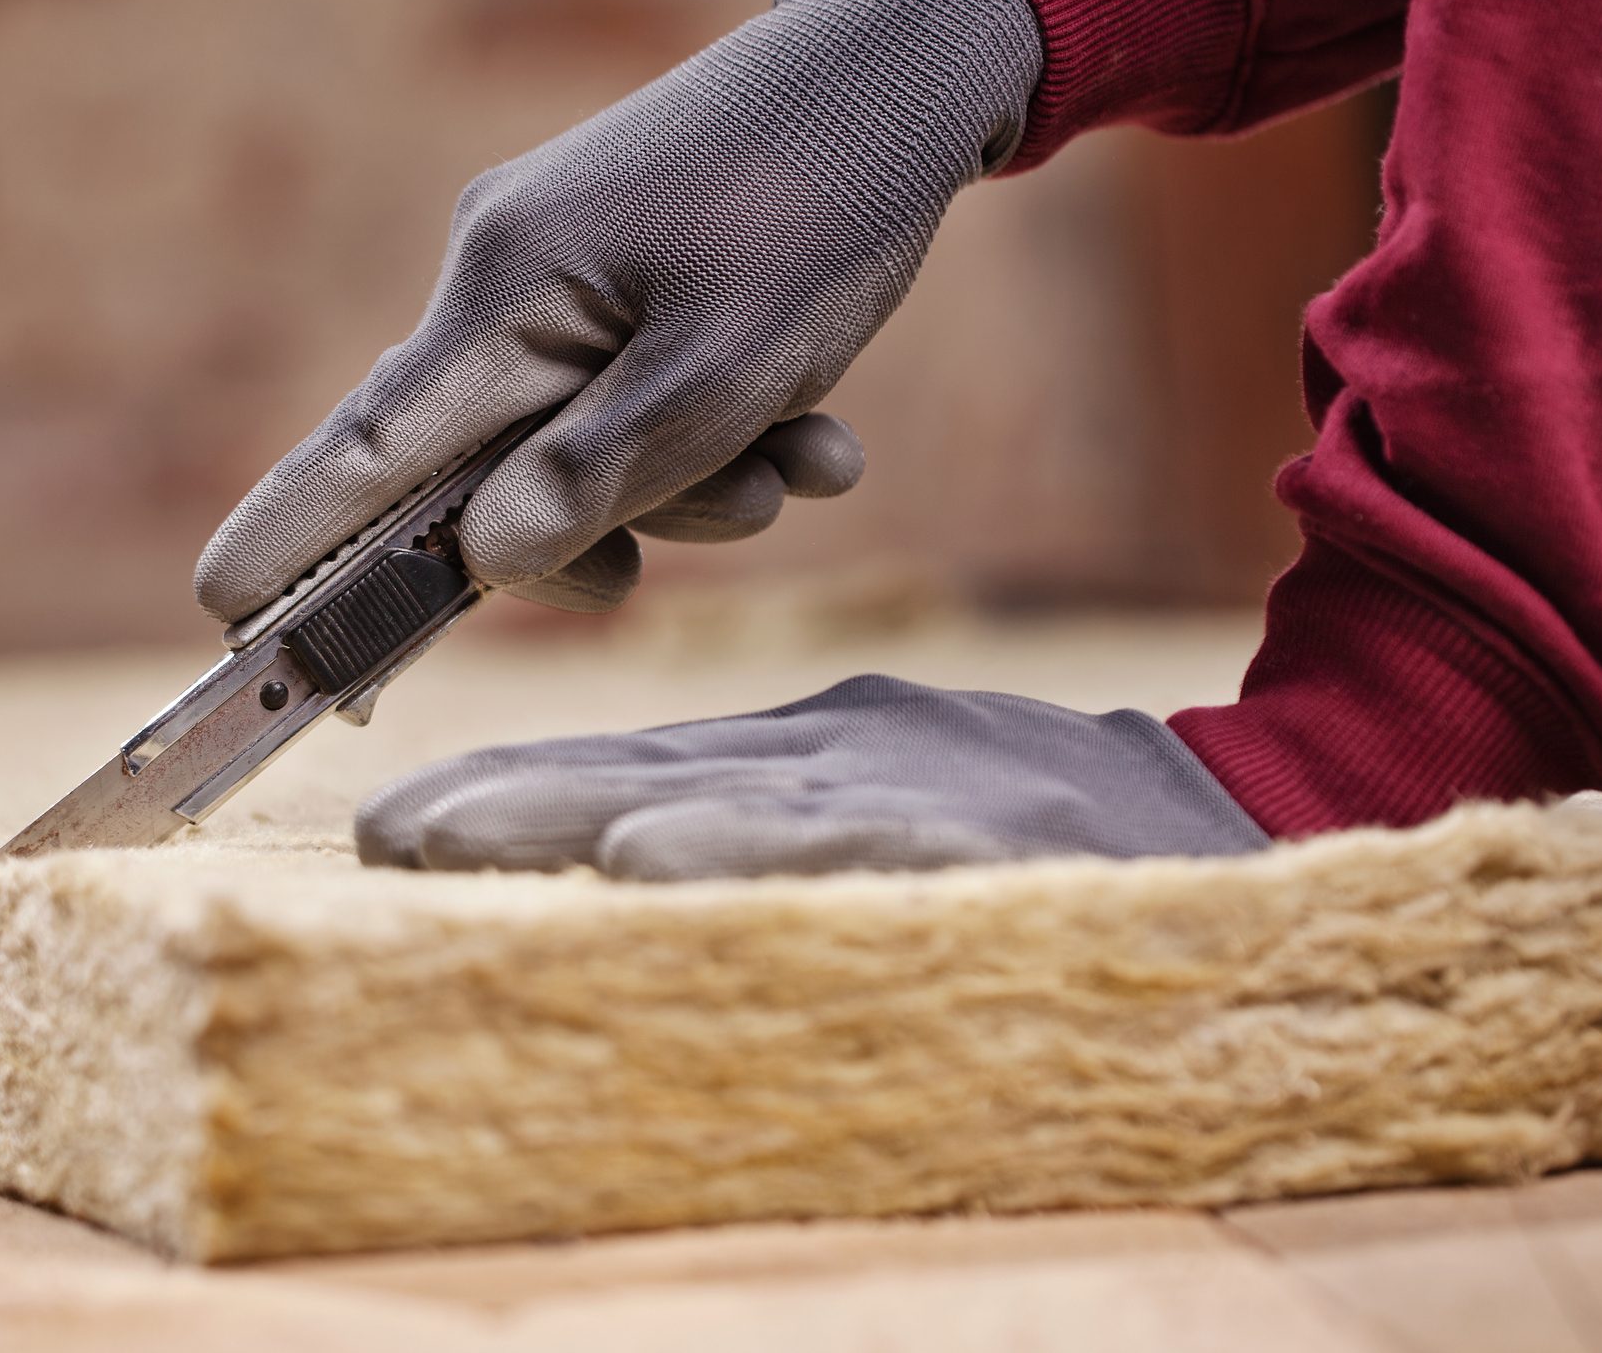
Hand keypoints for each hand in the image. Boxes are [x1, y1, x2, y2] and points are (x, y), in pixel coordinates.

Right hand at [194, 0, 1041, 620]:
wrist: (899, 72)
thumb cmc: (820, 205)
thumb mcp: (722, 370)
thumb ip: (596, 476)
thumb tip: (485, 564)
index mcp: (505, 294)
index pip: (366, 450)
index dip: (293, 541)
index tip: (224, 614)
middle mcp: (507, 282)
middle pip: (491, 474)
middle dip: (605, 527)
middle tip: (714, 525)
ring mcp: (560, 277)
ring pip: (581, 448)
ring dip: (696, 484)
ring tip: (809, 453)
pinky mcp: (617, 278)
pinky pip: (633, 398)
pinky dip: (715, 433)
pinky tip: (813, 428)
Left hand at [355, 676, 1269, 878]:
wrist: (1213, 817)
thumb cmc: (1022, 808)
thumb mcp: (878, 781)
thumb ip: (761, 806)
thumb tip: (617, 832)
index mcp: (807, 743)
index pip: (632, 763)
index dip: (512, 788)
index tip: (397, 819)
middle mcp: (835, 753)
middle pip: (645, 773)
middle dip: (508, 803)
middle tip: (388, 829)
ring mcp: (904, 788)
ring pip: (716, 802)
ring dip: (576, 819)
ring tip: (456, 838)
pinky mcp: (977, 836)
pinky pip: (844, 846)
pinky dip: (742, 848)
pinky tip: (649, 859)